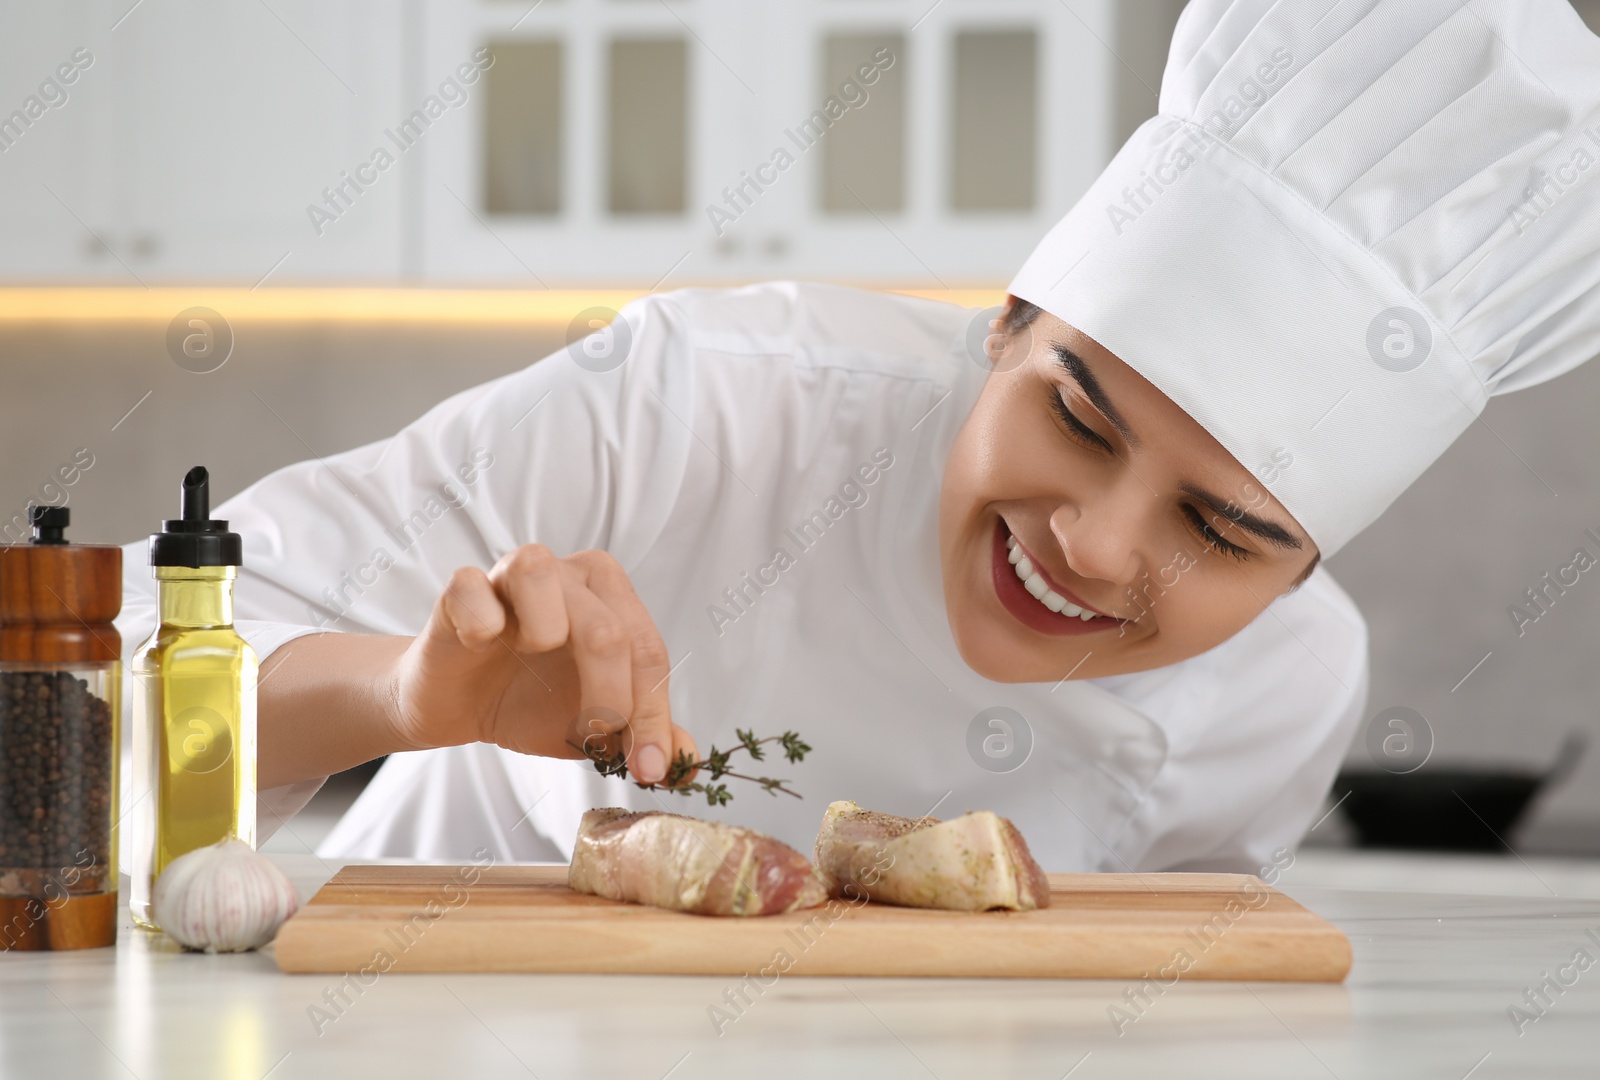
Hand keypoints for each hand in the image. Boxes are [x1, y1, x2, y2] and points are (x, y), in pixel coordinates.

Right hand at [386, 545, 697, 784]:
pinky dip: (481, 621)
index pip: (648, 652)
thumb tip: (688, 762)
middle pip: (607, 628)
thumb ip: (644, 734)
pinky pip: (472, 586)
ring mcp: (510, 573)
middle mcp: (568, 573)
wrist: (459, 708)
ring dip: (544, 631)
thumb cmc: (532, 703)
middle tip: (594, 741)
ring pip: (540, 573)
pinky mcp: (460, 589)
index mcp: (612, 596)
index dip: (652, 716)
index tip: (648, 770)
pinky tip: (483, 645)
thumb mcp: (595, 728)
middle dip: (609, 698)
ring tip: (531, 658)